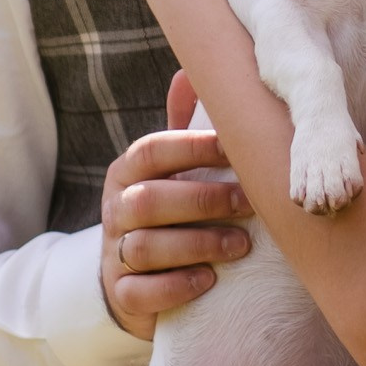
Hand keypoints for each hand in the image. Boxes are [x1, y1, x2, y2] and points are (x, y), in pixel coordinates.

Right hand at [99, 71, 254, 339]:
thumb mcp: (173, 167)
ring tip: (242, 245)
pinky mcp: (122, 296)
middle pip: (150, 200)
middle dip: (204, 200)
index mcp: (128, 171)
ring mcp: (115, 254)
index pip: (150, 150)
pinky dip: (177, 287)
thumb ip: (183, 125)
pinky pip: (141, 293)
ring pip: (147, 247)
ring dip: (199, 244)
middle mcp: (116, 210)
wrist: (136, 275)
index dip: (191, 147)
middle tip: (250, 202)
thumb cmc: (169, 208)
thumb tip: (191, 69)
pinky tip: (209, 280)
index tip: (234, 149)